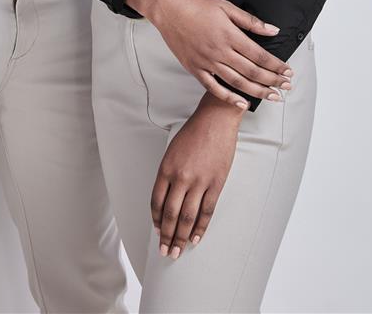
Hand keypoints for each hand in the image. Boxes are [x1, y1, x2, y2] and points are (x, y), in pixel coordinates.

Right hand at [127, 0, 293, 107]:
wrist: (168, 9)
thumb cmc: (195, 5)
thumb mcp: (226, 6)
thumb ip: (250, 21)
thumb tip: (272, 30)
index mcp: (229, 35)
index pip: (259, 55)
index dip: (276, 65)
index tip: (288, 71)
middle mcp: (220, 51)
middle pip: (252, 72)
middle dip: (273, 81)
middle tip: (287, 87)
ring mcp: (206, 62)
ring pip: (237, 82)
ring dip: (257, 91)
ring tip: (273, 97)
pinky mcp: (195, 68)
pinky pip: (214, 87)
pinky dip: (229, 97)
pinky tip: (242, 103)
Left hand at [152, 94, 241, 258]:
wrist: (215, 120)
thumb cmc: (193, 133)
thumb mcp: (172, 151)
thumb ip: (169, 174)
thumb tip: (167, 198)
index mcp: (166, 168)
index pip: (156, 201)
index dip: (156, 219)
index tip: (156, 231)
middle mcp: (180, 177)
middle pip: (170, 214)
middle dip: (166, 236)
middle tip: (165, 252)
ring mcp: (199, 181)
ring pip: (187, 217)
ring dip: (181, 237)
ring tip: (177, 251)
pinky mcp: (216, 183)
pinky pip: (207, 211)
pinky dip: (200, 227)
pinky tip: (195, 239)